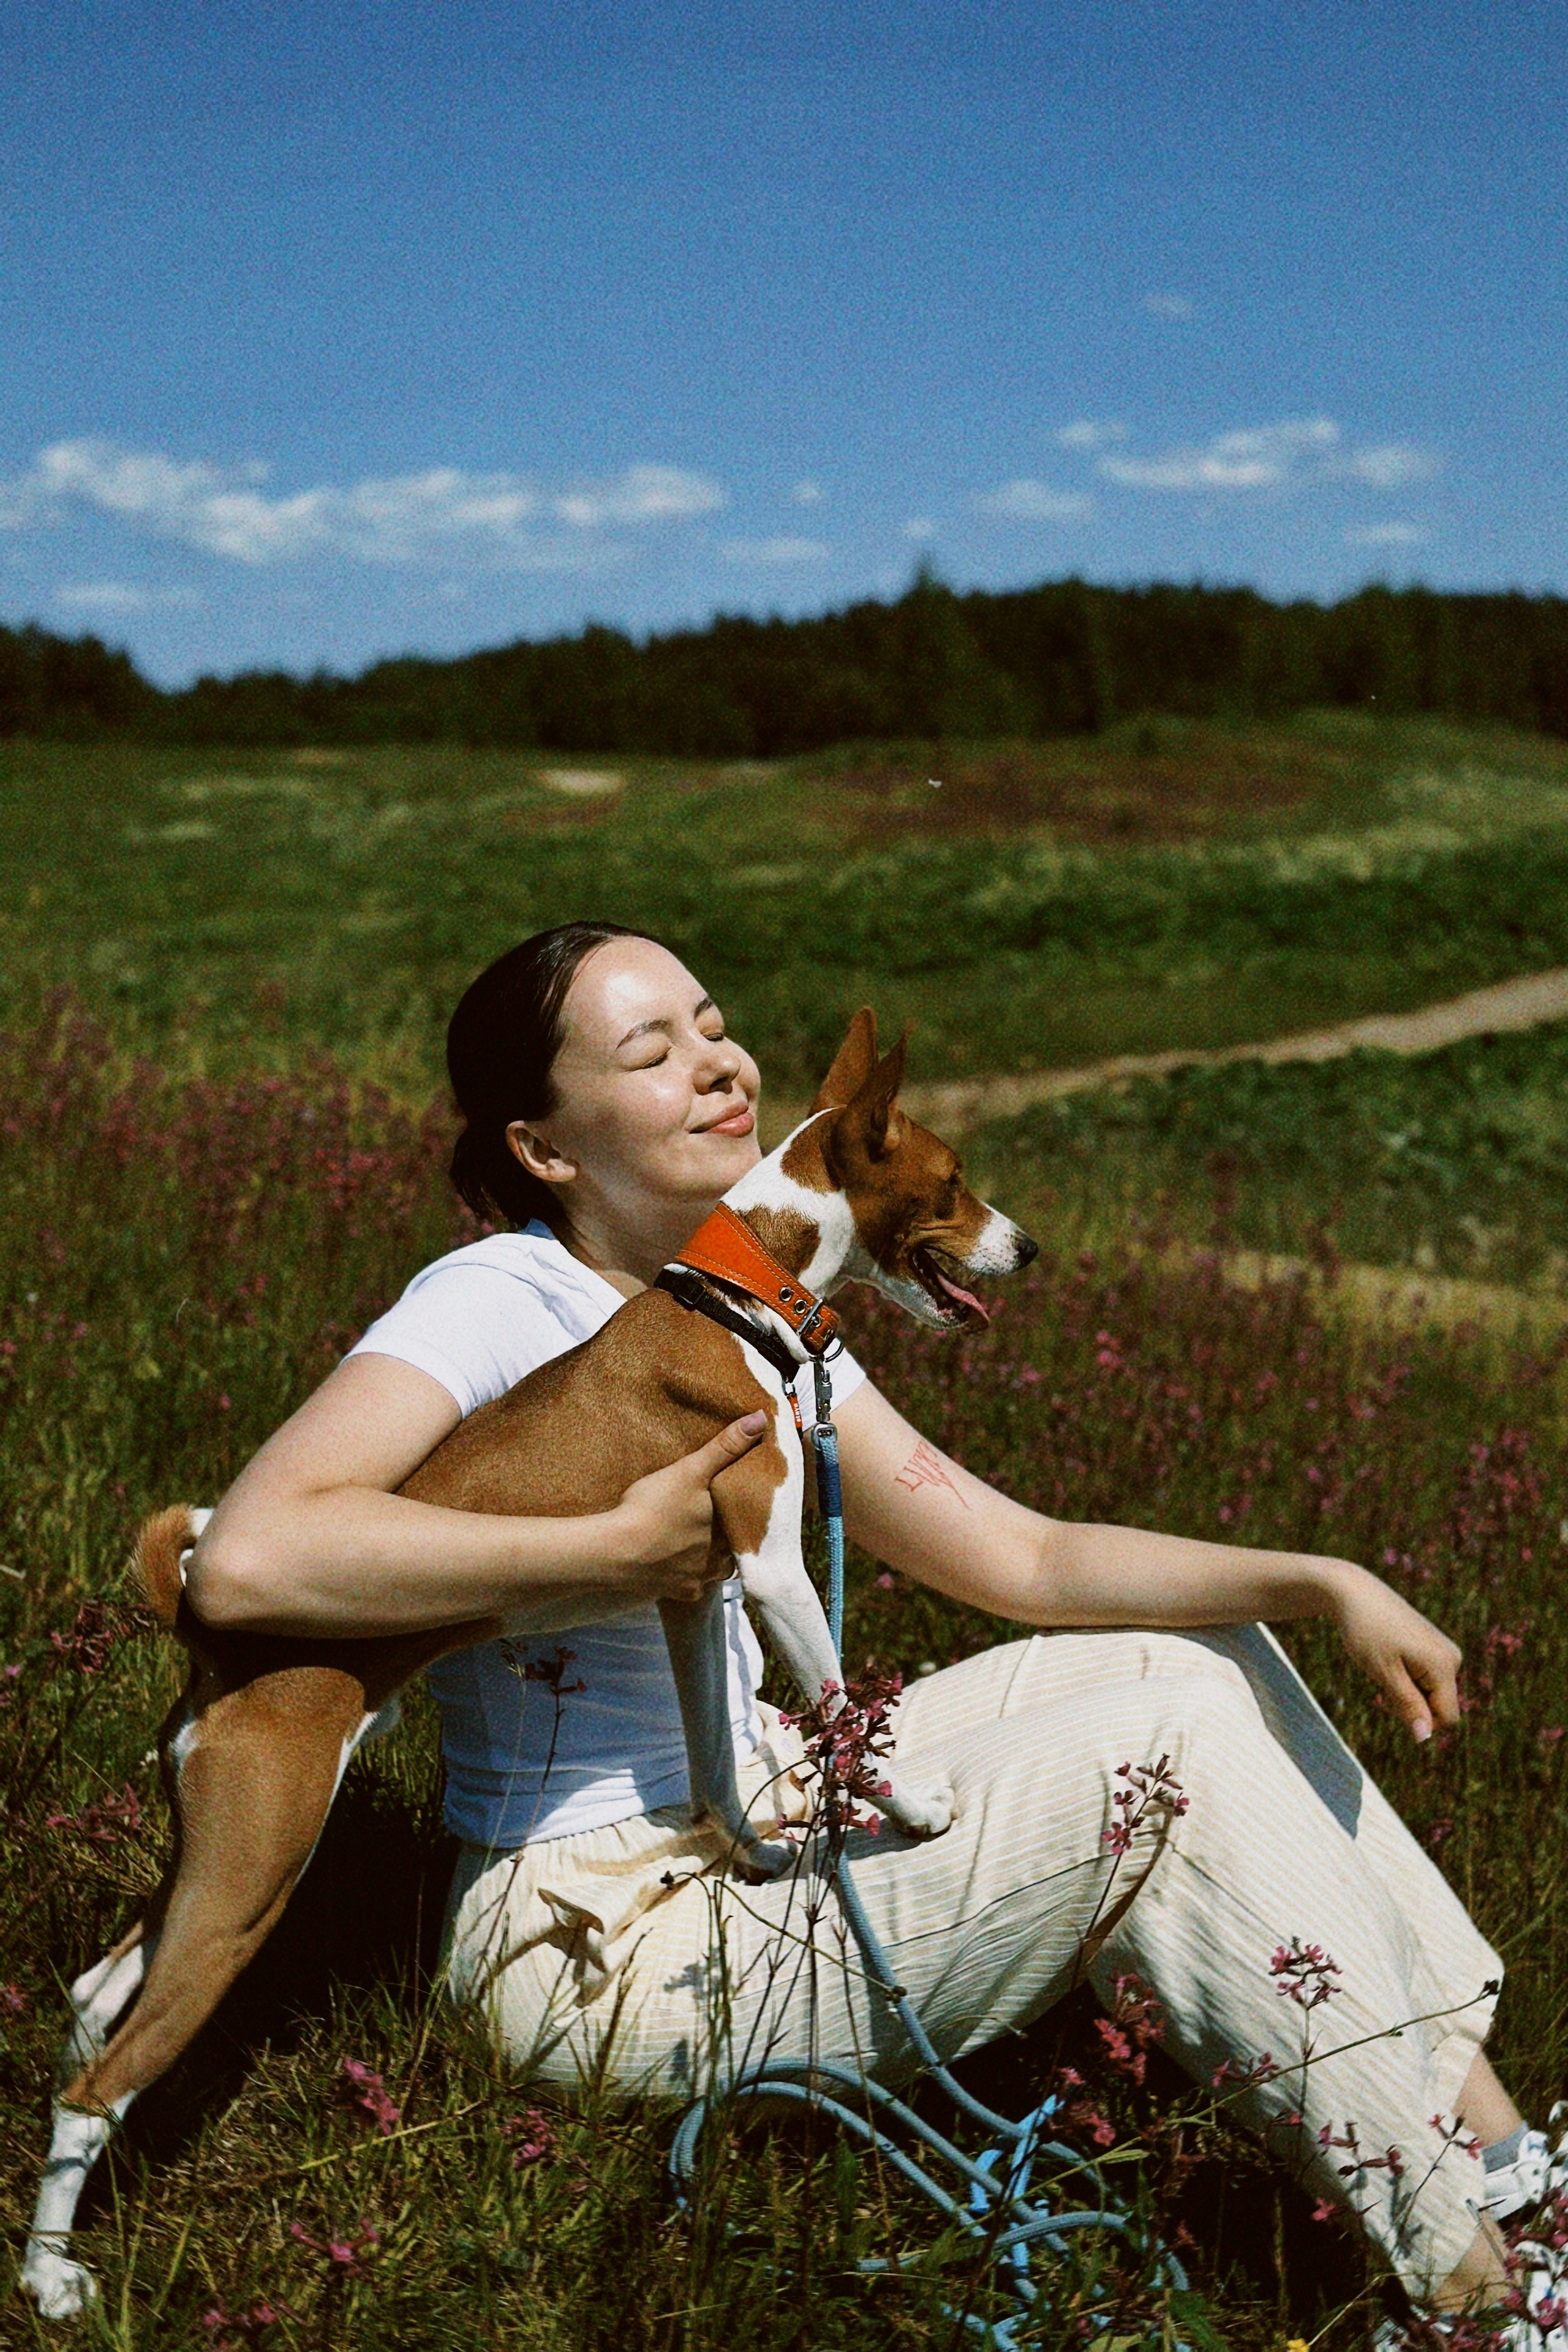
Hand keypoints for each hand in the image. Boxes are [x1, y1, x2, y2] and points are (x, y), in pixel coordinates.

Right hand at [605, 1411, 768, 1603]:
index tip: (740, 1504)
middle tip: (720, 1521)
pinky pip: (686, 1587)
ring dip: (708, 1557)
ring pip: (712, 1571)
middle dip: (728, 1538)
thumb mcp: (690, 1471)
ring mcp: (693, 1581)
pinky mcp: (671, 1593)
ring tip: (700, 1541)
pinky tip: (673, 1563)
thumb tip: (761, 1419)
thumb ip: (725, 1447)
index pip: (747, 1527)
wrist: (613, 1552)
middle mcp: (715, 1563)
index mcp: (726, 1535)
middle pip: (732, 1551)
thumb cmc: (652, 1509)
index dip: (745, 1515)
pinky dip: (683, 1575)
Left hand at [1328, 1564, 1462, 1741]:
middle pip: (1439, 1707)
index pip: (1447, 1718)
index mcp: (1445, 1664)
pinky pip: (1427, 1679)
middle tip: (1382, 1679)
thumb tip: (1425, 1738)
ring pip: (1431, 1694)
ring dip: (1407, 1691)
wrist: (1355, 1593)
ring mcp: (1445, 1651)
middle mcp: (1452, 1657)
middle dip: (1411, 1705)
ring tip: (1384, 1664)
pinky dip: (1407, 1678)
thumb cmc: (1365, 1632)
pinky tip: (1389, 1657)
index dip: (1419, 1720)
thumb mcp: (1384, 1673)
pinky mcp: (1435, 1647)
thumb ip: (1408, 1706)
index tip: (1388, 1701)